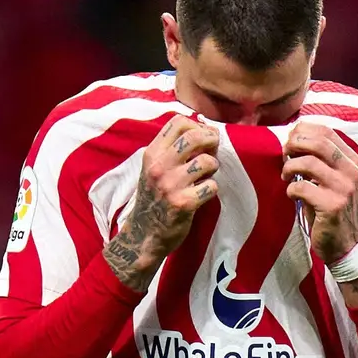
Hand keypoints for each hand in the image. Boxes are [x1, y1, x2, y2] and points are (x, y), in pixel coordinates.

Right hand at [104, 115, 219, 290]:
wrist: (143, 234)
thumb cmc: (154, 198)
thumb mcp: (153, 168)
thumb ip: (172, 149)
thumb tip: (206, 130)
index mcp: (151, 153)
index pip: (178, 122)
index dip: (198, 126)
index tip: (204, 137)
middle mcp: (159, 166)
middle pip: (195, 137)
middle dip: (212, 141)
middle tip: (214, 151)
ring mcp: (170, 185)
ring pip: (207, 162)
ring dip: (213, 167)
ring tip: (206, 176)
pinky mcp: (183, 204)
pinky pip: (211, 187)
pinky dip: (212, 189)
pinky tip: (203, 194)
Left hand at [282, 122, 357, 263]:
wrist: (346, 242)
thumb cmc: (332, 206)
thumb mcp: (333, 178)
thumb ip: (320, 158)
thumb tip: (293, 136)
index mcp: (352, 160)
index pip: (326, 131)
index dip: (302, 131)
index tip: (290, 141)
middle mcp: (351, 171)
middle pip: (317, 142)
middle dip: (293, 145)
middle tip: (284, 155)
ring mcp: (343, 188)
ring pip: (308, 163)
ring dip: (289, 167)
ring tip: (286, 176)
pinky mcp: (332, 206)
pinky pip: (302, 187)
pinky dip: (291, 189)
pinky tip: (292, 194)